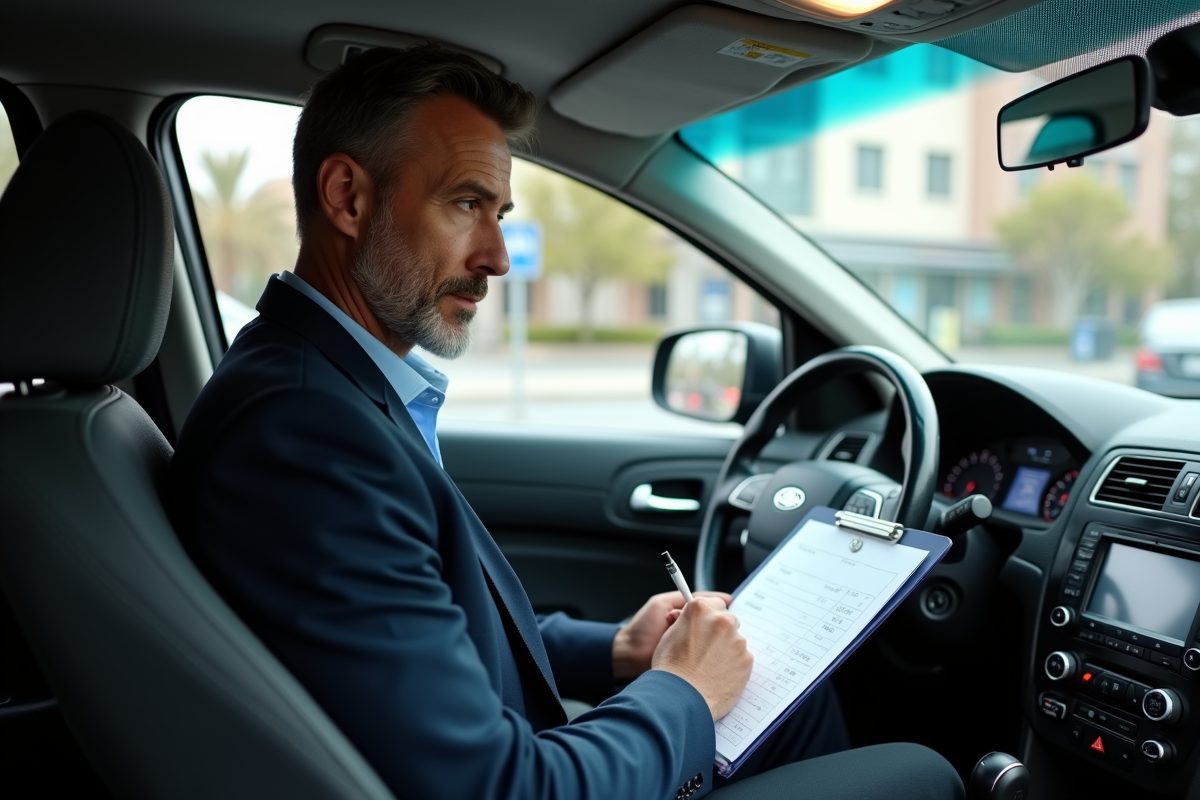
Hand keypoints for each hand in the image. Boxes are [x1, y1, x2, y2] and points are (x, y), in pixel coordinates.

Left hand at [612, 590, 731, 681]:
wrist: (629, 654)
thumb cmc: (642, 627)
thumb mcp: (662, 604)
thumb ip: (681, 599)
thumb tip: (703, 597)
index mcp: (682, 612)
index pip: (706, 605)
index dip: (718, 604)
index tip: (730, 603)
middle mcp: (689, 628)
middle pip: (711, 621)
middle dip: (716, 620)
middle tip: (723, 621)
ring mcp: (690, 644)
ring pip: (710, 637)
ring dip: (713, 636)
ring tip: (716, 635)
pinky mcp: (690, 659)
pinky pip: (704, 653)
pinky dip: (709, 651)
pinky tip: (715, 650)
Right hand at [651, 596, 752, 719]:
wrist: (680, 697)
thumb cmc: (670, 669)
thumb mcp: (670, 634)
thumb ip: (687, 622)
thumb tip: (696, 621)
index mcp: (700, 609)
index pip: (714, 602)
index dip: (709, 616)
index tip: (706, 625)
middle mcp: (721, 620)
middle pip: (728, 620)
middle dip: (720, 632)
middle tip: (707, 649)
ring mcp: (737, 640)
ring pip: (735, 640)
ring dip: (727, 649)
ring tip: (710, 667)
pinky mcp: (747, 660)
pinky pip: (742, 658)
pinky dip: (733, 665)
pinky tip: (718, 676)